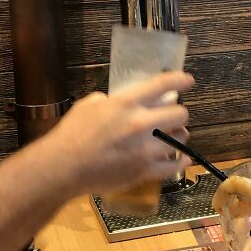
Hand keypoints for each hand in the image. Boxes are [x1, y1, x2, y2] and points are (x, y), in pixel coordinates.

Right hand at [46, 70, 193, 196]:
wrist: (63, 167)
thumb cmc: (72, 134)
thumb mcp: (89, 105)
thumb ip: (112, 100)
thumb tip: (121, 101)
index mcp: (126, 103)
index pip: (162, 85)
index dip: (180, 80)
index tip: (188, 80)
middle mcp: (140, 123)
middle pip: (179, 113)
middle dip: (178, 112)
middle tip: (172, 115)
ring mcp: (144, 149)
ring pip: (180, 138)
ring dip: (178, 135)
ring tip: (173, 136)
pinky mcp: (144, 170)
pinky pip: (173, 166)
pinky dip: (179, 162)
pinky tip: (181, 160)